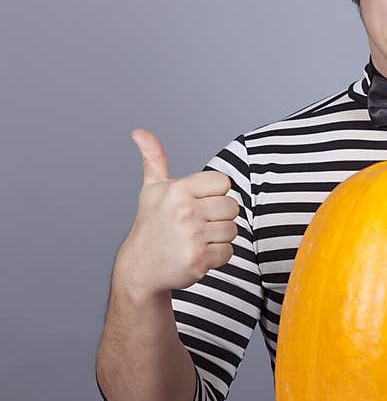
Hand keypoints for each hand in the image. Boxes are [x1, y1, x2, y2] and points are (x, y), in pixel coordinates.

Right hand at [118, 128, 239, 297]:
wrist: (140, 268)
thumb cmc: (151, 226)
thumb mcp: (152, 190)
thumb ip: (154, 159)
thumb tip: (139, 132)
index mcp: (178, 189)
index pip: (224, 183)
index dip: (215, 194)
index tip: (197, 204)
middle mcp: (185, 210)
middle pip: (232, 207)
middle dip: (219, 217)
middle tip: (197, 225)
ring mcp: (192, 236)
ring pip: (232, 230)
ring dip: (218, 237)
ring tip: (195, 240)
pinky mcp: (198, 259)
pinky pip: (228, 252)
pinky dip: (217, 256)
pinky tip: (197, 254)